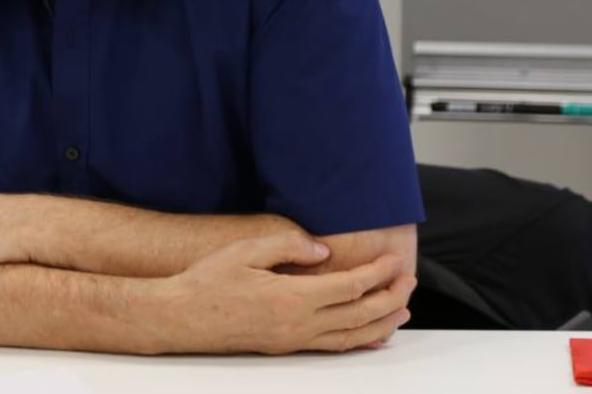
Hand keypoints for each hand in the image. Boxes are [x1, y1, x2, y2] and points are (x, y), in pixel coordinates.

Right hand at [156, 232, 415, 353]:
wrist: (182, 316)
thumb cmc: (209, 280)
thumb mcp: (246, 250)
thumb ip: (288, 245)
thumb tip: (324, 250)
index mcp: (293, 297)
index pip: (350, 286)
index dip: (377, 274)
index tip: (394, 260)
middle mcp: (299, 324)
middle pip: (359, 314)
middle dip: (390, 298)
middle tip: (409, 281)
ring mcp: (293, 340)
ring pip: (351, 336)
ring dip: (381, 323)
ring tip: (402, 309)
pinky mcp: (285, 347)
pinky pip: (333, 347)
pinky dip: (358, 341)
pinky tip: (369, 336)